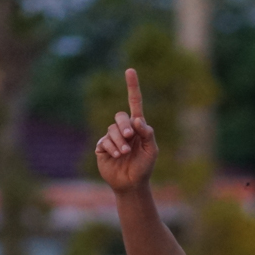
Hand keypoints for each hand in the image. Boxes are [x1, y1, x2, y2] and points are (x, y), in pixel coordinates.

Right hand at [95, 68, 157, 193]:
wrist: (131, 184)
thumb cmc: (144, 168)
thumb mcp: (152, 151)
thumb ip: (148, 134)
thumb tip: (137, 120)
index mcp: (137, 127)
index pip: (134, 103)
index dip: (132, 87)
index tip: (130, 71)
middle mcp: (124, 129)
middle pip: (120, 116)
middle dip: (125, 125)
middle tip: (130, 136)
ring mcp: (112, 137)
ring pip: (112, 129)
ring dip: (119, 141)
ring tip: (124, 153)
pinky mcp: (102, 147)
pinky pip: (104, 141)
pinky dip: (112, 148)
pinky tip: (116, 156)